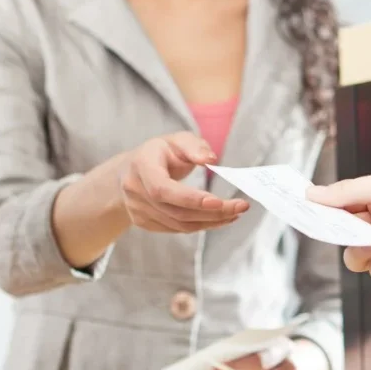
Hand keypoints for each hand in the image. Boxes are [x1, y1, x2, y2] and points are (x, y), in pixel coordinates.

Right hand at [120, 132, 249, 232]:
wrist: (130, 171)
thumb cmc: (159, 153)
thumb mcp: (176, 140)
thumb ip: (194, 146)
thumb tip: (210, 159)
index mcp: (142, 165)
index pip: (163, 189)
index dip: (189, 199)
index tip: (218, 201)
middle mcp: (135, 190)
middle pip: (176, 211)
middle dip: (212, 212)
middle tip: (240, 207)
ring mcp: (138, 210)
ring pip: (179, 224)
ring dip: (211, 222)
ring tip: (235, 213)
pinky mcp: (145, 223)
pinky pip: (177, 229)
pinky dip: (201, 225)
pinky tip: (219, 218)